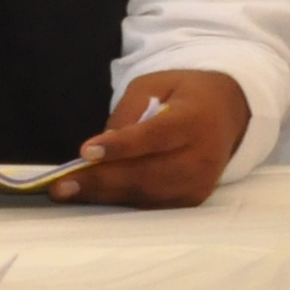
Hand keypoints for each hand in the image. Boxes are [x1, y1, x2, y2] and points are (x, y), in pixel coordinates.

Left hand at [50, 70, 251, 208]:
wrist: (228, 113)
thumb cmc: (183, 95)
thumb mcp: (154, 85)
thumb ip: (129, 112)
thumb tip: (101, 148)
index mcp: (195, 119)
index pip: (156, 135)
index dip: (121, 146)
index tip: (85, 152)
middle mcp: (203, 155)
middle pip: (148, 173)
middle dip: (101, 180)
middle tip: (61, 185)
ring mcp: (201, 181)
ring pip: (147, 194)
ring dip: (104, 195)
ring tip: (68, 193)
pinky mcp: (194, 198)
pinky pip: (151, 204)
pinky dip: (120, 201)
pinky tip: (93, 195)